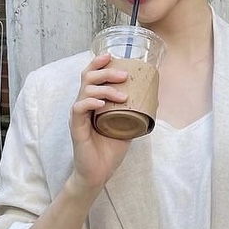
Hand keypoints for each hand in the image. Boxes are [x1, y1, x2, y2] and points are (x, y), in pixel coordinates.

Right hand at [68, 53, 131, 190]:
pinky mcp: (76, 128)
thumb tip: (152, 99)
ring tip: (122, 96)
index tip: (112, 55)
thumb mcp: (126, 126)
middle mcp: (83, 105)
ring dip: (105, 89)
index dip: (98, 63)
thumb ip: (134, 112)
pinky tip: (102, 104)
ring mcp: (78, 116)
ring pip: (85, 91)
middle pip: (88, 78)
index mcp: (92, 102)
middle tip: (124, 76)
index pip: (91, 76)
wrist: (98, 174)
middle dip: (106, 72)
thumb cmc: (109, 150)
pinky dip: (90, 103)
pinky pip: (79, 109)